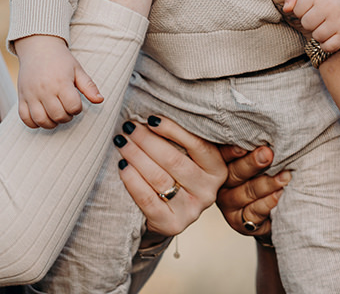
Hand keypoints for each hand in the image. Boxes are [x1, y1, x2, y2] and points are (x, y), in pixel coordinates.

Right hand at [14, 35, 102, 128]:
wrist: (38, 47)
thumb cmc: (60, 59)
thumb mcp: (77, 69)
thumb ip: (89, 86)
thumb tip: (100, 100)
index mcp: (61, 82)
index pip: (73, 107)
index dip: (77, 109)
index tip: (75, 102)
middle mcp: (45, 89)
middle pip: (58, 116)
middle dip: (66, 117)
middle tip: (66, 109)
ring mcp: (31, 94)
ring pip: (41, 120)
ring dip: (51, 123)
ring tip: (55, 114)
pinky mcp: (21, 97)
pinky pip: (24, 118)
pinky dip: (33, 123)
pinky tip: (42, 117)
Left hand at [115, 116, 228, 236]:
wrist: (166, 214)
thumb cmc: (175, 175)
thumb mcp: (188, 158)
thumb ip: (183, 140)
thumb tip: (156, 115)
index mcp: (217, 170)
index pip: (197, 145)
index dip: (172, 129)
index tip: (150, 118)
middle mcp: (208, 191)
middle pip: (174, 160)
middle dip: (147, 140)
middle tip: (128, 126)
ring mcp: (191, 211)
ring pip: (159, 178)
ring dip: (136, 156)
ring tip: (121, 141)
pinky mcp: (172, 225)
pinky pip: (147, 199)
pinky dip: (132, 180)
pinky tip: (122, 166)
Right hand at [216, 144, 288, 238]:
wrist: (275, 208)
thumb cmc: (269, 171)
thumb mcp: (263, 156)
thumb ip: (258, 145)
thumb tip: (269, 126)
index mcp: (222, 162)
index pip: (223, 154)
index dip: (232, 150)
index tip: (245, 144)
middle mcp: (221, 182)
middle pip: (234, 172)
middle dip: (252, 163)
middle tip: (268, 154)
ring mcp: (228, 203)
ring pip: (246, 192)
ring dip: (267, 184)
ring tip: (285, 176)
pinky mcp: (238, 221)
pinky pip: (252, 212)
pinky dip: (268, 203)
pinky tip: (279, 194)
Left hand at [284, 0, 339, 51]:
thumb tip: (286, 9)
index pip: (298, 9)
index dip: (301, 10)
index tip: (311, 6)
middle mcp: (330, 6)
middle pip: (307, 23)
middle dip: (309, 21)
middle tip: (318, 16)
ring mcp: (339, 21)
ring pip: (317, 36)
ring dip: (318, 33)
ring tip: (324, 24)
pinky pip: (329, 47)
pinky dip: (326, 45)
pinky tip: (329, 35)